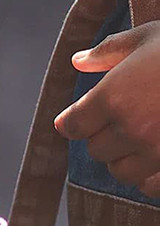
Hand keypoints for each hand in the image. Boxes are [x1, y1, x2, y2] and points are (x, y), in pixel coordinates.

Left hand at [54, 23, 159, 196]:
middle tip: (117, 123)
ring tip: (139, 141)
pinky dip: (149, 177)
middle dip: (103, 137)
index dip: (75, 121)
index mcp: (113, 97)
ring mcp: (156, 153)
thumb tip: (79, 62)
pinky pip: (150, 187)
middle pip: (96, 151)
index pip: (73, 125)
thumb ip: (108, 52)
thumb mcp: (147, 38)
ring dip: (125, 158)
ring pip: (122, 172)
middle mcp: (130, 129)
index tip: (79, 119)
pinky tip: (157, 158)